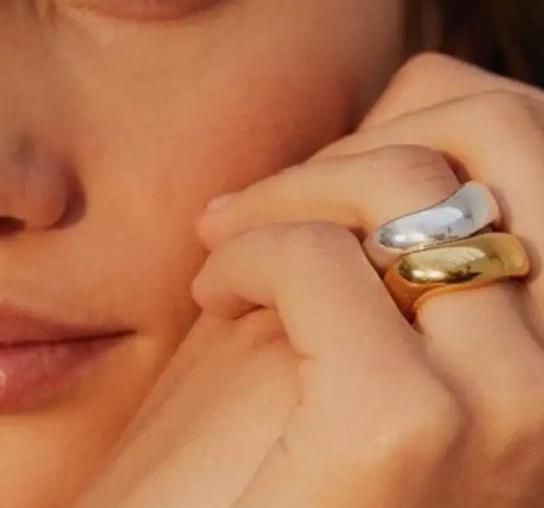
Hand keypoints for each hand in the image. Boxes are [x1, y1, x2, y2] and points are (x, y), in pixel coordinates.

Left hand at [194, 53, 543, 506]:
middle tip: (265, 203)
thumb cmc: (287, 447)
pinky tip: (216, 292)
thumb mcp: (369, 317)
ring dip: (287, 192)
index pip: (531, 138)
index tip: (322, 188)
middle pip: (495, 130)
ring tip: (228, 241)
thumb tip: (396, 133)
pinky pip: (319, 259)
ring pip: (405, 180)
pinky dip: (247, 254)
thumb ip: (400, 236)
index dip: (413, 133)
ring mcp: (505, 399)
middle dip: (353, 147)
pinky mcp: (399, 422)